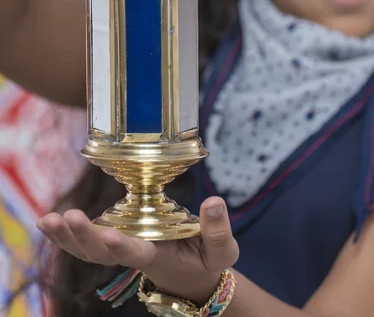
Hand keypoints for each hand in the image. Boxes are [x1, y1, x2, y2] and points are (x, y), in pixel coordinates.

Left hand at [37, 197, 238, 305]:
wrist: (190, 277)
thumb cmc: (206, 262)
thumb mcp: (221, 252)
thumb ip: (218, 231)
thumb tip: (214, 201)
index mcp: (157, 256)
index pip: (136, 254)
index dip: (123, 246)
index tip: (110, 235)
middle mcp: (132, 253)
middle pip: (101, 253)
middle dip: (83, 236)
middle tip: (69, 217)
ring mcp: (118, 248)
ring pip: (86, 250)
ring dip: (66, 237)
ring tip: (47, 220)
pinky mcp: (112, 239)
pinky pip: (84, 242)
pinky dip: (64, 235)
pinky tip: (48, 221)